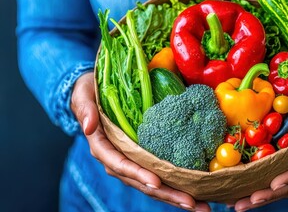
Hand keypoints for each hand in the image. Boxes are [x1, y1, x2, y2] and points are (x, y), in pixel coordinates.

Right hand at [71, 72, 210, 210]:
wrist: (97, 92)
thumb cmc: (91, 92)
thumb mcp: (83, 95)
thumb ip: (85, 109)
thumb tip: (88, 127)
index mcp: (102, 146)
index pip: (119, 164)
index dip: (137, 174)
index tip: (156, 182)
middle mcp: (116, 159)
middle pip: (140, 182)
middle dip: (165, 194)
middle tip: (190, 203)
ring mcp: (130, 162)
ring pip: (152, 185)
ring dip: (175, 196)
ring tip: (199, 205)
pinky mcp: (143, 159)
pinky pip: (158, 176)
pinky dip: (176, 186)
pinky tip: (195, 194)